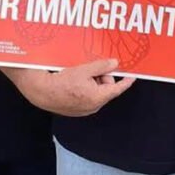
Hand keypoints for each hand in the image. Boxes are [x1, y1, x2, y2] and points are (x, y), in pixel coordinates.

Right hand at [1, 58, 135, 116]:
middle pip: (106, 88)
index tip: (132, 76)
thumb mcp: (84, 70)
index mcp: (98, 97)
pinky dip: (86, 87)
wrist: (42, 92)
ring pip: (97, 92)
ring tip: (81, 73)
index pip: (117, 89)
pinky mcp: (77, 110)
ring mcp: (85, 109)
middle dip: (103, 76)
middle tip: (93, 67)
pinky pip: (88, 96)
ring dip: (93, 81)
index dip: (126, 82)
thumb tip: (114, 64)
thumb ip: (102, 66)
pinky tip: (76, 80)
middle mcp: (93, 106)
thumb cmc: (62, 81)